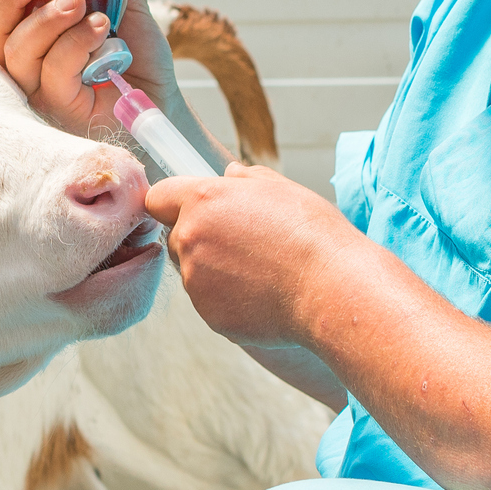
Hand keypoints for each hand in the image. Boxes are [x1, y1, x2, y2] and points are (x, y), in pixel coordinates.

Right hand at [0, 0, 180, 137]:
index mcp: (29, 25)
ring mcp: (37, 84)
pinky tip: (100, 31)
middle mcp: (25, 55)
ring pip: (17, 49)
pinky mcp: (58, 106)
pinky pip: (53, 71)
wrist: (160, 101)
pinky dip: (74, 44)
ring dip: (45, 20)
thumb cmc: (134, 57)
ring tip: (79, 3)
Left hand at [144, 163, 366, 348]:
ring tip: (260, 270)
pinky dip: (228, 298)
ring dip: (214, 269)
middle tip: (243, 242)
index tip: (192, 209)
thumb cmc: (313, 235)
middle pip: (176, 236)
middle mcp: (190, 239)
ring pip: (193, 271)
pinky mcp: (208, 315)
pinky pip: (209, 301)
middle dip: (200, 237)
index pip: (159, 197)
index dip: (175, 202)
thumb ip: (247, 179)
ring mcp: (196, 281)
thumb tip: (231, 174)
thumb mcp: (283, 190)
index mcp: (203, 201)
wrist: (331, 290)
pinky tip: (262, 293)